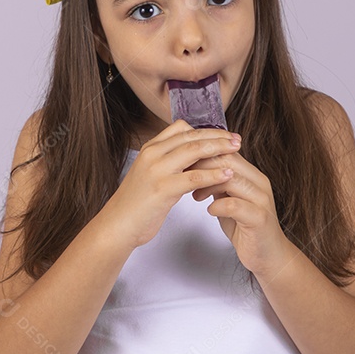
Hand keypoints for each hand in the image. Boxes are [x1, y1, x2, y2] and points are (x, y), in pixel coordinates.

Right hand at [100, 120, 241, 249]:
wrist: (118, 225)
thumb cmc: (136, 203)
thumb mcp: (151, 174)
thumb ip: (169, 162)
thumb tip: (195, 156)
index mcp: (150, 148)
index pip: (181, 128)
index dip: (205, 129)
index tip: (222, 134)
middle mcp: (152, 154)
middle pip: (191, 136)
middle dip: (217, 136)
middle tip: (236, 139)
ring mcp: (156, 170)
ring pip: (193, 151)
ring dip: (219, 149)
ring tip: (236, 151)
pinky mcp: (162, 189)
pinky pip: (194, 177)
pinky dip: (213, 174)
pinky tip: (227, 175)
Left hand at [188, 149, 292, 278]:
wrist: (269, 255)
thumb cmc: (246, 226)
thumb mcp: (229, 198)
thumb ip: (218, 183)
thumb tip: (195, 167)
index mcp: (252, 175)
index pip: (226, 152)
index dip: (203, 154)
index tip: (184, 161)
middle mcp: (259, 183)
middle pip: (228, 161)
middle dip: (202, 166)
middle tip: (184, 175)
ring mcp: (261, 200)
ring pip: (232, 180)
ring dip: (208, 185)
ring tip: (195, 195)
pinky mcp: (259, 219)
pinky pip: (235, 205)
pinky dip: (218, 206)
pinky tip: (210, 210)